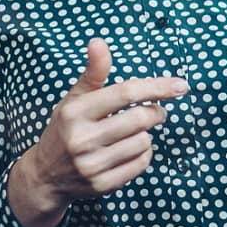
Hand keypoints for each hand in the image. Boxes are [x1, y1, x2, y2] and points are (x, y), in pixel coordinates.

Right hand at [8, 39, 183, 226]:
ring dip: (146, 134)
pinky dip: (143, 154)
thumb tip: (99, 41)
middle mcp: (81, 139)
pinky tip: (128, 150)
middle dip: (156, 112)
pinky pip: (141, 164)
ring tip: (133, 133)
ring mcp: (91, 165)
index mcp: (75, 112)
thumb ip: (93, 72)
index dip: (157, 87)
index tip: (181, 85)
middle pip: (140, 119)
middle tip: (155, 112)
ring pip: (144, 142)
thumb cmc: (66, 129)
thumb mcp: (75, 99)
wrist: (45, 176)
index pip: (125, 93)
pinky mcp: (102, 185)